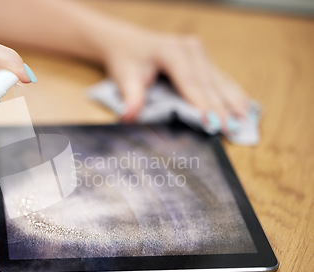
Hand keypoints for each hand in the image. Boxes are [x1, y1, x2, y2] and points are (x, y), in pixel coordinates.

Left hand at [101, 26, 249, 130]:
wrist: (129, 42)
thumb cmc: (128, 60)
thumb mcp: (124, 77)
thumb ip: (131, 97)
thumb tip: (130, 117)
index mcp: (171, 51)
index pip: (190, 82)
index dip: (202, 104)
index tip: (213, 122)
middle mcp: (191, 49)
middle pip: (210, 83)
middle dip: (223, 108)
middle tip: (234, 130)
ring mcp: (200, 53)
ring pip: (221, 81)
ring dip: (235, 101)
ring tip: (247, 122)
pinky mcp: (205, 60)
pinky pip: (222, 79)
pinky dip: (233, 94)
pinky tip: (247, 108)